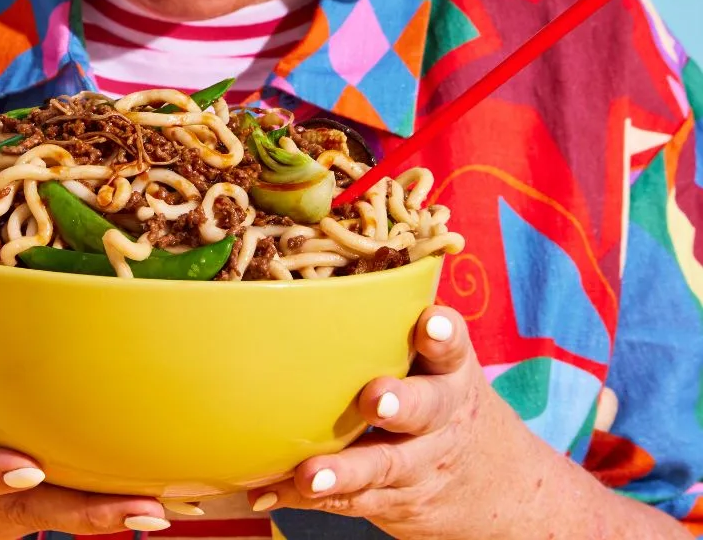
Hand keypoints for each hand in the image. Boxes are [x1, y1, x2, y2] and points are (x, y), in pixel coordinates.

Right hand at [0, 253, 169, 539]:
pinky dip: (100, 517)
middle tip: (147, 505)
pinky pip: (54, 519)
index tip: (25, 464)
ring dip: (106, 518)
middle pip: (26, 510)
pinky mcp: (0, 525)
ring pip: (50, 521)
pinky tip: (156, 504)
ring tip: (164, 506)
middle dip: (85, 511)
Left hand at [247, 306, 536, 539]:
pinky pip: (350, 499)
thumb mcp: (438, 357)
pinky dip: (305, 497)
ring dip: (343, 471)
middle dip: (400, 404)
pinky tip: (268, 492)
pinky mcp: (394, 499)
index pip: (451, 344)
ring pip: (383, 466)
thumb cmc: (438, 388)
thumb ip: (396, 318)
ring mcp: (420, 462)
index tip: (430, 322)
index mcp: (449, 367)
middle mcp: (441, 414)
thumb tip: (320, 262)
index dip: (442, 333)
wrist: (493, 481)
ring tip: (307, 474)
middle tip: (374, 400)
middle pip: (425, 409)